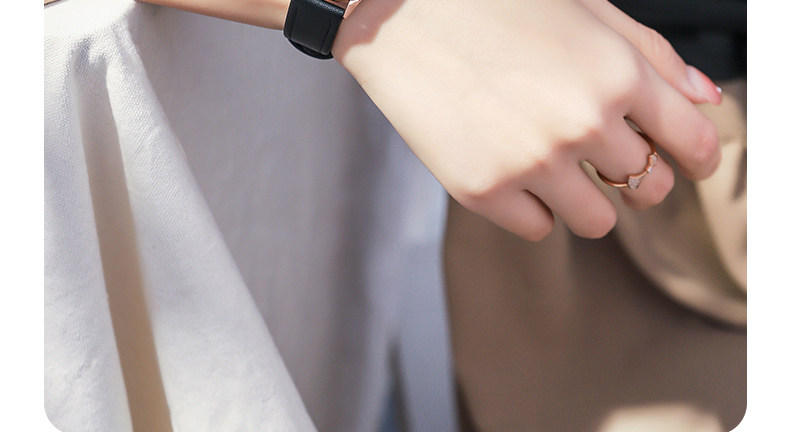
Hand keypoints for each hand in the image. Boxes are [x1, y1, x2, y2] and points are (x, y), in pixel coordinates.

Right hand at [335, 0, 721, 239]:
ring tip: (551, 162)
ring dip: (585, 197)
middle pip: (650, 189)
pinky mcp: (482, 191)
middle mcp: (582, 124)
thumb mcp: (585, 10)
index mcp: (617, 74)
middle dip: (637, 175)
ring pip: (598, 221)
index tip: (685, 160)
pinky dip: (534, 206)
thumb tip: (702, 98)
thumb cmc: (492, 3)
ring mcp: (530, 163)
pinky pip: (539, 228)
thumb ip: (651, 55)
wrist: (397, 12)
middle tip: (605, 156)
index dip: (698, 157)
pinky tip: (512, 167)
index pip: (696, 143)